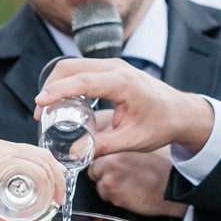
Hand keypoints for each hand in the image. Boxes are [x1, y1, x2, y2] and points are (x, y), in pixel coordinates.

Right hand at [0, 139, 65, 220]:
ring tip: (56, 200)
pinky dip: (44, 183)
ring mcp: (2, 151)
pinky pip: (32, 170)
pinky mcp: (2, 161)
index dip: (45, 168)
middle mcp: (2, 146)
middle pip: (41, 154)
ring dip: (54, 180)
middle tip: (59, 196)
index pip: (29, 153)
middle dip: (56, 175)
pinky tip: (46, 196)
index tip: (53, 185)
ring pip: (41, 160)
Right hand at [34, 58, 214, 156]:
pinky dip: (68, 81)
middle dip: (51, 86)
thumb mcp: (132, 140)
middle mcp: (116, 68)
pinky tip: (63, 100)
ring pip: (75, 66)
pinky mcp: (112, 69)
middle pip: (71, 67)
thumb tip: (73, 155)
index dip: (58, 91)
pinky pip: (83, 69)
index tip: (40, 102)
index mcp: (122, 83)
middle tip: (40, 112)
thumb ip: (102, 146)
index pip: (82, 81)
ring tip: (48, 108)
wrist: (181, 113)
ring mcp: (114, 65)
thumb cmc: (161, 125)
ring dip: (57, 83)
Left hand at [89, 148, 187, 217]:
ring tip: (127, 186)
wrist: (170, 189)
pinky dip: (114, 197)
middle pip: (93, 171)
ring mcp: (111, 181)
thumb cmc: (157, 171)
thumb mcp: (136, 153)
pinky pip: (106, 197)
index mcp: (117, 151)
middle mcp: (111, 164)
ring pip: (99, 185)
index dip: (102, 162)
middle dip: (102, 175)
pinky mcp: (114, 197)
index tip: (108, 167)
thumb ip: (118, 154)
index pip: (95, 156)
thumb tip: (103, 155)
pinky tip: (128, 194)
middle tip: (120, 178)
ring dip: (109, 188)